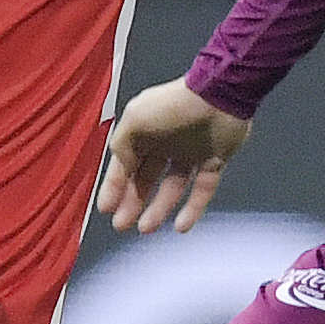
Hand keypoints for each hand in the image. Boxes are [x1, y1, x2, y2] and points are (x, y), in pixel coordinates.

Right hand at [98, 78, 252, 233]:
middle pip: (146, 180)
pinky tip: (181, 225)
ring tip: (146, 228)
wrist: (218, 95)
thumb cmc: (174, 104)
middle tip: (122, 224)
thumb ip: (122, 145)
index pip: (125, 165)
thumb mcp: (134, 120)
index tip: (106, 209)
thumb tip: (123, 167)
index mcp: (145, 132)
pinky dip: (192, 209)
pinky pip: (202, 190)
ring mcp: (191, 153)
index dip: (114, 187)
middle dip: (133, 203)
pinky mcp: (214, 161)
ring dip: (158, 209)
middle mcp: (166, 143)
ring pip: (172, 188)